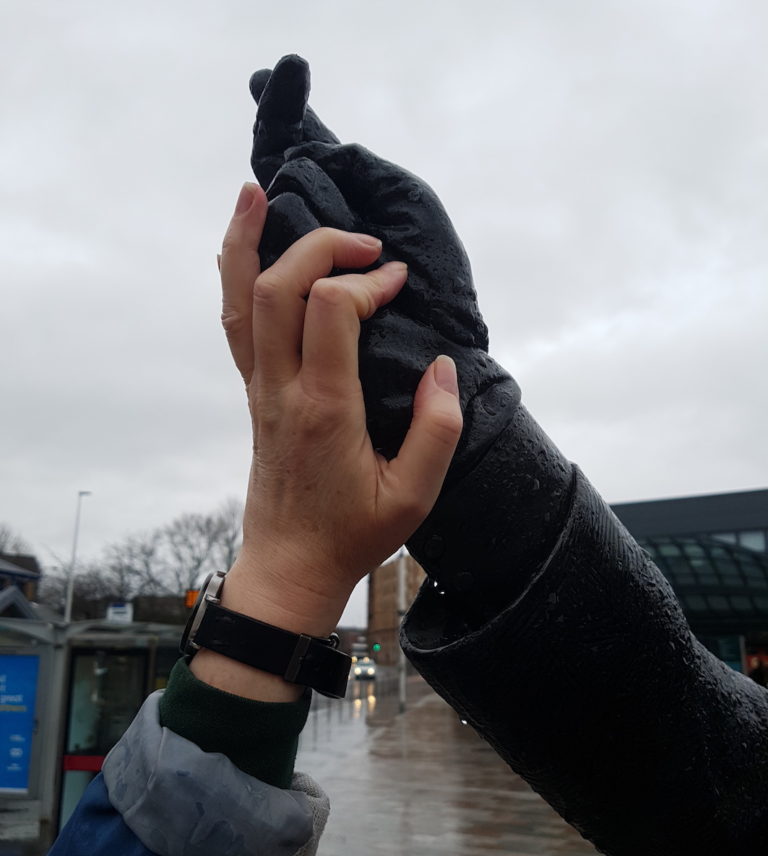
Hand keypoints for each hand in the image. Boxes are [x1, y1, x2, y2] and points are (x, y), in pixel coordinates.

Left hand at [245, 56, 573, 621]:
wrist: (290, 566)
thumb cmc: (352, 535)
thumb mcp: (413, 496)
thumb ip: (438, 429)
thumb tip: (441, 367)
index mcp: (325, 408)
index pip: (332, 310)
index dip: (369, 282)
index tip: (401, 283)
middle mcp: (282, 389)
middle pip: (277, 287)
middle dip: (320, 245)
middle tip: (366, 244)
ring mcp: (260, 389)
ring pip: (238, 299)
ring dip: (246, 242)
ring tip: (256, 191)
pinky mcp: (255, 394)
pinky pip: (236, 323)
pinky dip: (237, 275)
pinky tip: (248, 247)